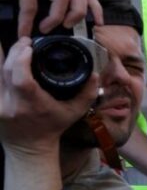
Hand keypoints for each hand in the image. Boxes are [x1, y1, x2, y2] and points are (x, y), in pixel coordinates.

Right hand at [0, 0, 103, 37]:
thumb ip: (49, 3)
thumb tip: (67, 26)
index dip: (95, 7)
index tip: (99, 23)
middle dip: (80, 13)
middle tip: (69, 27)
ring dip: (57, 17)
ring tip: (46, 29)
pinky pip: (33, 6)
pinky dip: (28, 22)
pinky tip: (24, 33)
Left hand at [0, 37, 97, 154]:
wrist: (29, 147)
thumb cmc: (53, 128)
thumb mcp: (75, 112)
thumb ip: (87, 94)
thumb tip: (95, 74)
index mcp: (33, 105)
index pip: (21, 79)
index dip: (21, 59)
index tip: (29, 46)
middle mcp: (12, 104)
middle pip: (6, 70)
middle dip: (14, 52)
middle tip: (25, 42)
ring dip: (3, 56)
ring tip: (15, 46)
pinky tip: (3, 56)